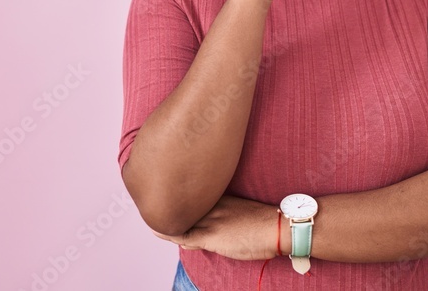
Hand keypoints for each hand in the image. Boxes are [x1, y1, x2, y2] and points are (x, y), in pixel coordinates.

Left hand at [149, 195, 280, 260]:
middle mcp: (212, 206)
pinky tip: (156, 228)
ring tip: (150, 213)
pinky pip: (182, 235)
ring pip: (180, 218)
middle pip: (183, 204)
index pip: (193, 196)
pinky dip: (168, 231)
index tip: (167, 192)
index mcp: (221, 197)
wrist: (278, 227)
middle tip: (151, 200)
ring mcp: (210, 220)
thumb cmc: (265, 222)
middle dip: (168, 204)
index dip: (178, 196)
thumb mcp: (242, 212)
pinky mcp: (210, 236)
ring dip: (165, 217)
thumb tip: (216, 218)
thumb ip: (224, 214)